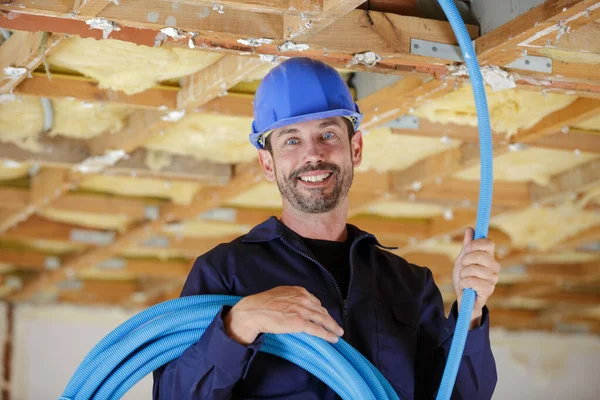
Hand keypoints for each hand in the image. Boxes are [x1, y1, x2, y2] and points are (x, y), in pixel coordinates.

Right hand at [224, 286, 343, 345]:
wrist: (253, 311)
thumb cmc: (262, 304)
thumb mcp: (280, 294)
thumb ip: (291, 297)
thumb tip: (295, 305)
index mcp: (299, 291)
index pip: (315, 301)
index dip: (321, 310)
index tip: (324, 316)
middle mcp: (303, 298)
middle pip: (321, 310)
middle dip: (329, 319)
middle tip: (335, 326)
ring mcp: (302, 310)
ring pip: (323, 319)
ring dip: (332, 327)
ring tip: (338, 332)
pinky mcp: (300, 322)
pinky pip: (318, 329)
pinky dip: (327, 334)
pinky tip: (333, 338)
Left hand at [453, 228, 500, 328]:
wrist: (463, 298)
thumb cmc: (464, 278)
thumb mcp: (462, 261)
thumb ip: (466, 246)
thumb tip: (470, 229)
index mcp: (489, 257)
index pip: (489, 243)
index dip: (476, 244)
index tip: (467, 249)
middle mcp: (494, 266)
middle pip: (481, 255)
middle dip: (466, 260)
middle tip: (463, 267)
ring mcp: (493, 278)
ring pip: (473, 269)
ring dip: (462, 274)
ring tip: (464, 279)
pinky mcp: (488, 289)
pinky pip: (472, 281)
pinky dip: (464, 284)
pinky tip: (466, 287)